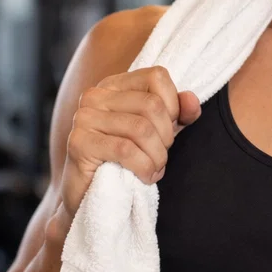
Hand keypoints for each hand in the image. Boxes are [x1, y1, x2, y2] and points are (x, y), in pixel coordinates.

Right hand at [54, 66, 201, 232]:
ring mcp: (84, 118)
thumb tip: (192, 100)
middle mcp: (96, 95)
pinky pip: (126, 150)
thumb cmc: (125, 161)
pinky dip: (144, 167)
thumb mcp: (158, 132)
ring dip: (157, 156)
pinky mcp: (79, 143)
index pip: (157, 77)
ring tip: (154, 168)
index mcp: (114, 85)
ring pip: (141, 129)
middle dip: (166, 137)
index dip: (173, 105)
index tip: (167, 130)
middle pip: (152, 104)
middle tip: (160, 156)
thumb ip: (177, 113)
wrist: (91, 195)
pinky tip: (144, 176)